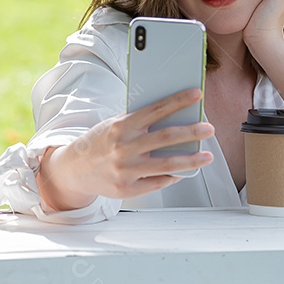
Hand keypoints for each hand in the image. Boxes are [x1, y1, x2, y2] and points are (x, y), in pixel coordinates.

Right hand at [37, 89, 214, 209]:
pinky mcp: (127, 189)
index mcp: (122, 126)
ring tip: (207, 155)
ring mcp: (126, 170)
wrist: (74, 169)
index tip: (197, 94)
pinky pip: (158, 182)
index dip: (178, 101)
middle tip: (209, 129)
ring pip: (167, 164)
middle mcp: (124, 148)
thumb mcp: (115, 125)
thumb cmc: (100, 143)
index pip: (156, 109)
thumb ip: (140, 123)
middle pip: (166, 137)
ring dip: (191, 160)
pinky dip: (172, 176)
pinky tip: (183, 172)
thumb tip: (174, 120)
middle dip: (192, 132)